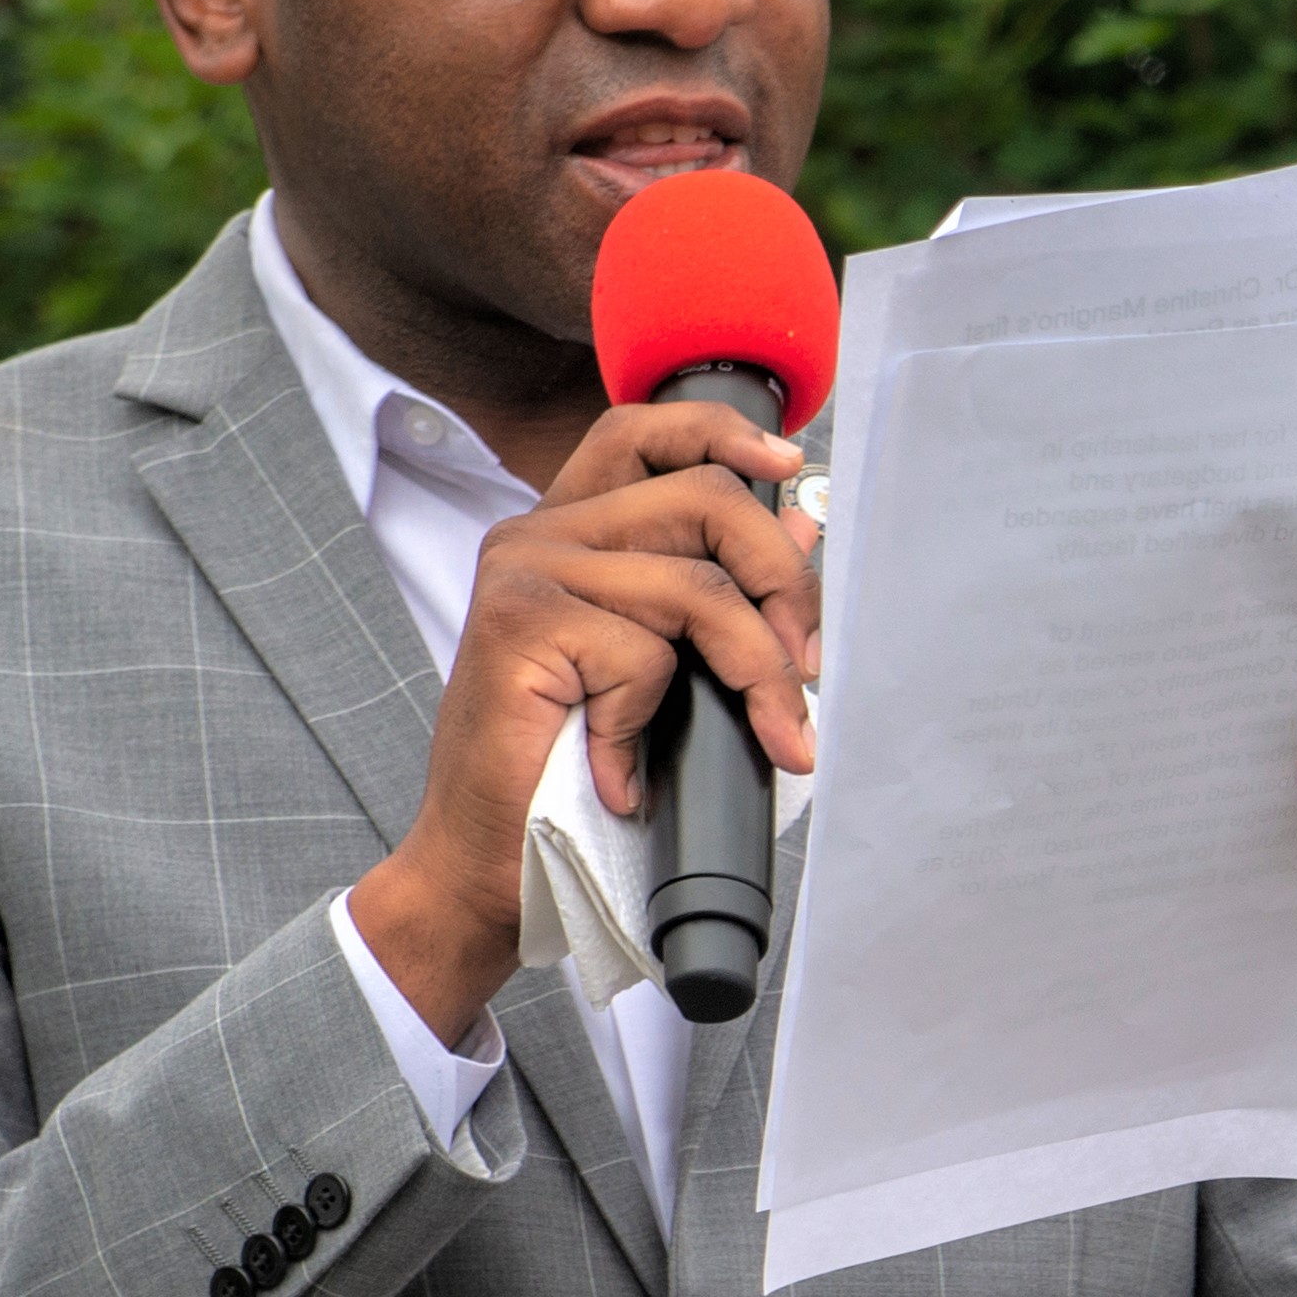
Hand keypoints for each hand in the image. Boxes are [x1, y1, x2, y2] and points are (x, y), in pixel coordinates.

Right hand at [347, 397, 822, 1042]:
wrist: (487, 863)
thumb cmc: (568, 773)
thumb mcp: (659, 668)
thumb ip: (715, 590)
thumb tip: (801, 528)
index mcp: (567, 531)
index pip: (643, 434)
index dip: (722, 434)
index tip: (790, 465)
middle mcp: (536, 535)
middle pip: (704, 499)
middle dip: (785, 583)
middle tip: (809, 667)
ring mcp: (522, 573)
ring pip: (697, 587)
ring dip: (758, 674)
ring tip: (774, 736)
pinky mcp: (518, 625)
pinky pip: (645, 654)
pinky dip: (650, 723)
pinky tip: (625, 771)